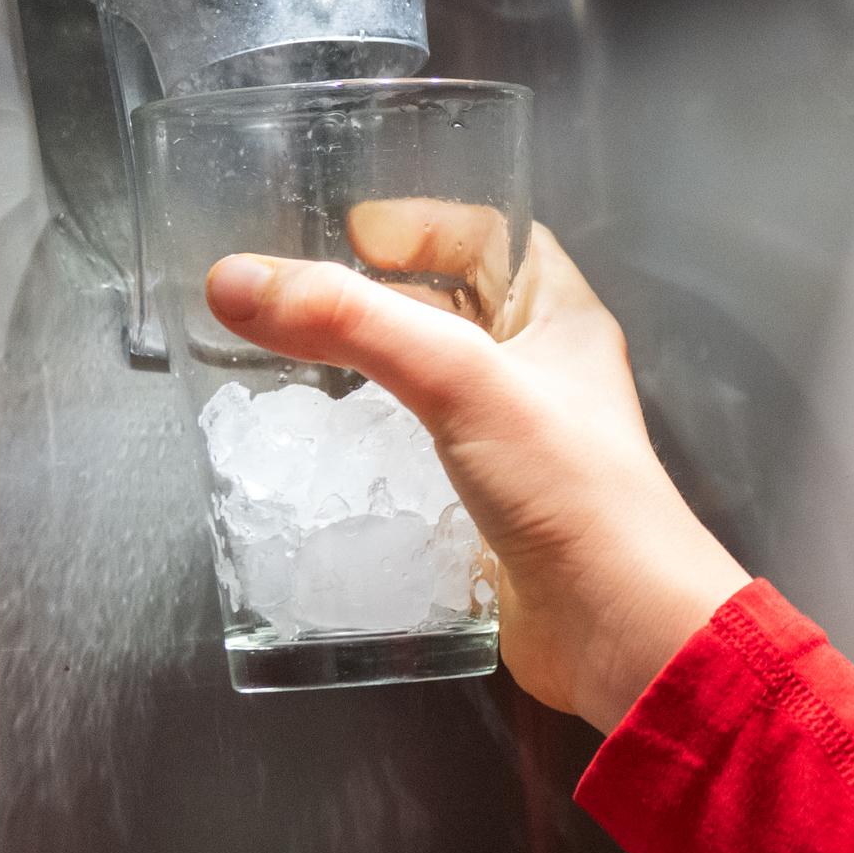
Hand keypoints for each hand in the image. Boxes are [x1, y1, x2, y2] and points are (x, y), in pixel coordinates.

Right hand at [203, 223, 747, 729]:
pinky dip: (375, 447)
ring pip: (431, 383)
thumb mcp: (459, 380)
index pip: (491, 234)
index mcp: (562, 316)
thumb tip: (237, 279)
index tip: (348, 235)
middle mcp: (544, 370)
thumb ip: (350, 323)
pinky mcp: (490, 506)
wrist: (617, 629)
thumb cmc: (572, 490)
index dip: (423, 223)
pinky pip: (422, 454)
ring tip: (293, 368)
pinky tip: (328, 454)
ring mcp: (517, 441)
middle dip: (378, 297)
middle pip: (453, 305)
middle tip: (298, 301)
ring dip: (369, 373)